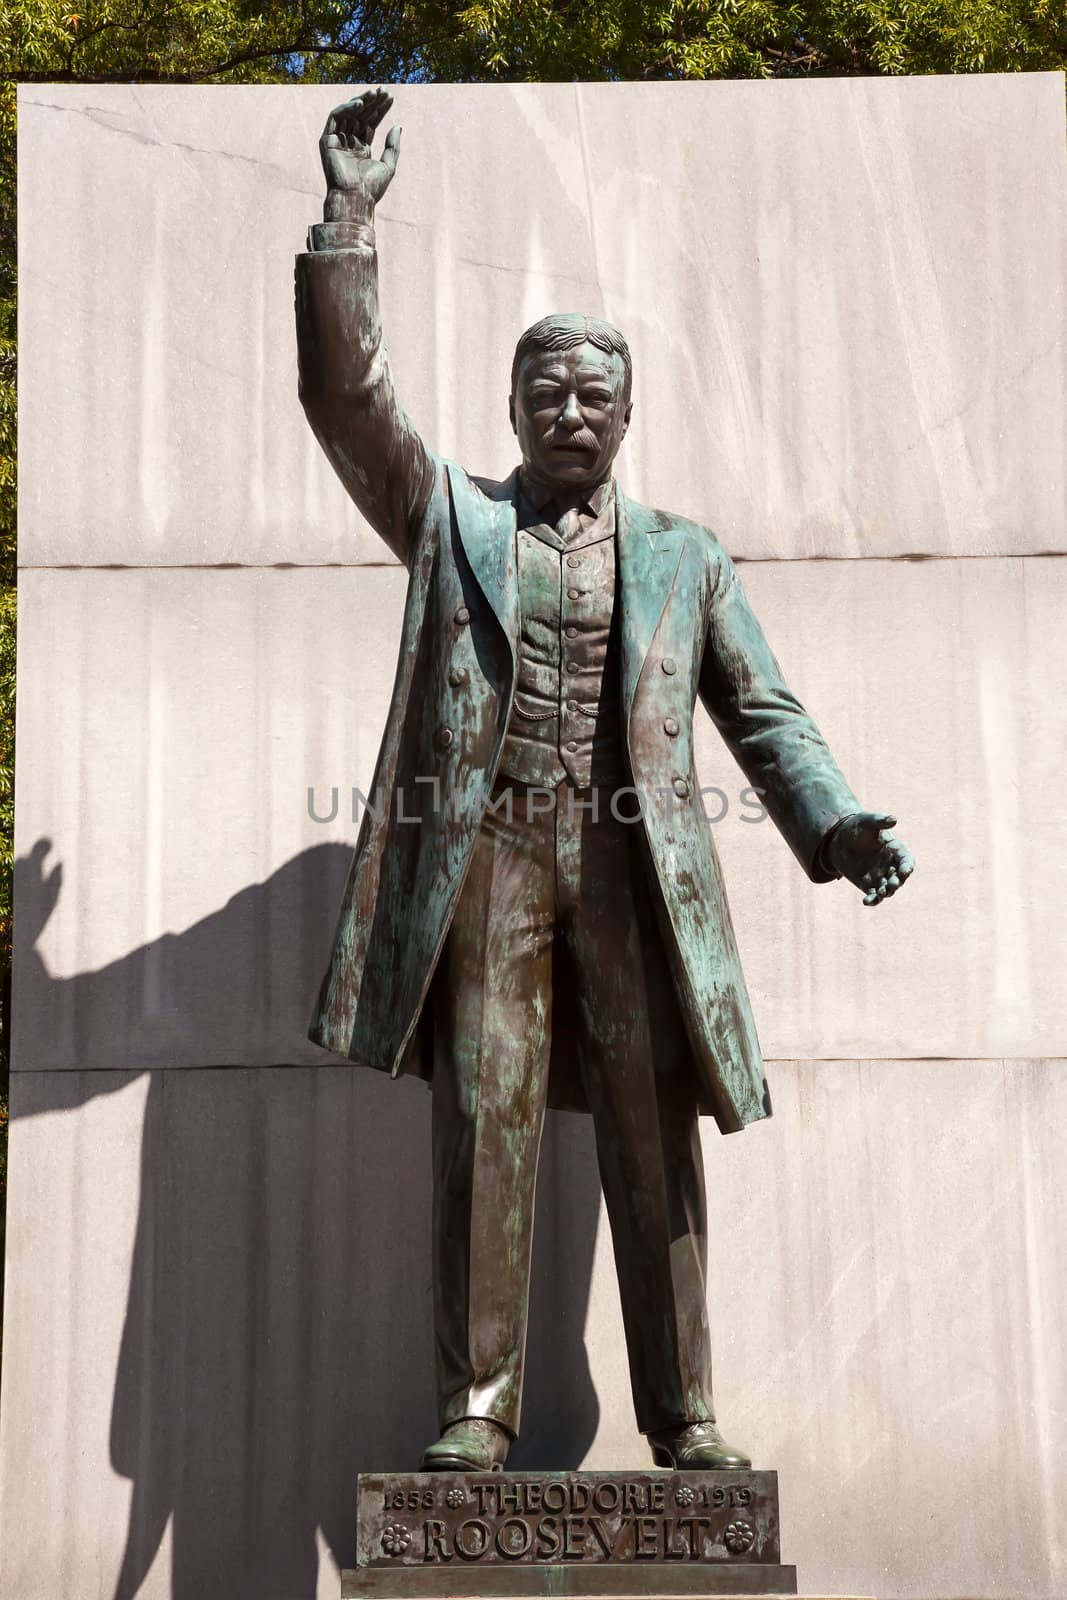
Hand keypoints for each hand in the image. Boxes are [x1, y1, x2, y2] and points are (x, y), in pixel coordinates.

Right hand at [320, 90, 401, 222]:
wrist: (355, 198)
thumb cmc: (371, 188)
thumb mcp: (388, 165)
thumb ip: (393, 146)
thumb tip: (398, 126)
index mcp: (361, 149)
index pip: (371, 123)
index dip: (380, 110)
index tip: (390, 98)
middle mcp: (349, 143)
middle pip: (361, 116)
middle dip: (373, 103)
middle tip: (384, 91)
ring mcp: (337, 141)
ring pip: (349, 114)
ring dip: (362, 101)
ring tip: (375, 93)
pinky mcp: (327, 140)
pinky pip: (335, 117)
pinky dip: (347, 108)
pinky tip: (360, 103)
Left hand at [826, 812, 913, 904]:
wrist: (838, 838)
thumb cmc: (856, 826)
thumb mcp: (866, 821)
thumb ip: (879, 821)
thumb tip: (893, 819)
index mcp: (895, 850)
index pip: (906, 860)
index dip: (907, 867)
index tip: (904, 871)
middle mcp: (890, 865)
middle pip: (899, 877)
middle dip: (897, 882)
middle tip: (891, 884)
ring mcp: (880, 876)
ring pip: (888, 889)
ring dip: (886, 892)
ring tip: (880, 892)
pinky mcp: (867, 885)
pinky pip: (874, 895)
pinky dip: (872, 900)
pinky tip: (866, 901)